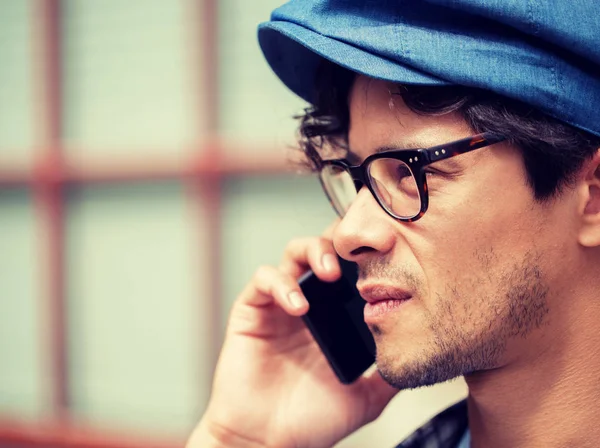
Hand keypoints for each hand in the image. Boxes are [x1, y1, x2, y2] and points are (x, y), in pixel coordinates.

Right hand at [187, 229, 397, 447]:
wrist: (268, 441)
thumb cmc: (311, 422)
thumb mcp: (364, 397)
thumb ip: (389, 375)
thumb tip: (423, 358)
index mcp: (334, 318)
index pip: (351, 271)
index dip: (366, 257)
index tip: (387, 254)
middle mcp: (309, 304)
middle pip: (324, 250)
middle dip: (341, 244)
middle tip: (358, 255)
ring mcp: (279, 305)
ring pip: (294, 253)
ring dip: (313, 253)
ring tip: (329, 273)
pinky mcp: (251, 311)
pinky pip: (263, 280)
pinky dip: (281, 284)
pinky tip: (298, 306)